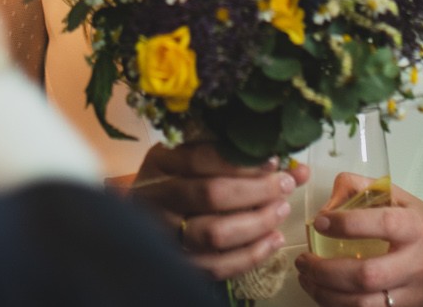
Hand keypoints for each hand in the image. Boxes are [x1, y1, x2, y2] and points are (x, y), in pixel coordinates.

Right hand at [129, 141, 305, 281]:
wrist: (133, 221)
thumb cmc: (174, 181)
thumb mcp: (188, 157)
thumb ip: (231, 155)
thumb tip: (289, 162)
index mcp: (160, 164)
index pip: (201, 159)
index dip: (241, 161)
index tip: (273, 160)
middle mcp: (157, 198)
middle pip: (211, 195)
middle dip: (257, 190)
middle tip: (284, 185)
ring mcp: (165, 235)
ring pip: (215, 234)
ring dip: (257, 222)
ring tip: (281, 210)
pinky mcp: (179, 264)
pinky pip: (217, 266)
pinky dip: (251, 255)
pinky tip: (274, 240)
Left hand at [295, 175, 422, 306]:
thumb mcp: (403, 198)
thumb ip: (363, 189)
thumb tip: (328, 201)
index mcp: (417, 228)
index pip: (383, 224)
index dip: (347, 224)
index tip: (321, 222)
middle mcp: (417, 264)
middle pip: (367, 275)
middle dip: (326, 271)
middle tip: (304, 261)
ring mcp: (413, 294)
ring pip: (365, 305)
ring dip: (327, 295)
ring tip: (308, 280)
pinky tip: (326, 296)